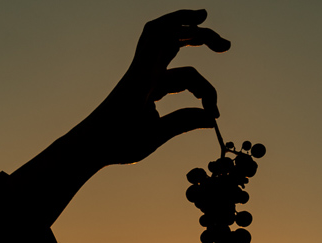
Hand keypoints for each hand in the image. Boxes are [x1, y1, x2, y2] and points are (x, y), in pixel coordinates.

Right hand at [88, 9, 230, 165]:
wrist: (95, 145)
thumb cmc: (122, 143)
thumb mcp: (160, 132)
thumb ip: (184, 122)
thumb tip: (211, 119)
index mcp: (153, 85)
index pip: (188, 76)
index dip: (207, 91)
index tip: (215, 113)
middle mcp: (147, 71)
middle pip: (176, 43)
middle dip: (202, 37)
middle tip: (226, 45)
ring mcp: (141, 68)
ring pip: (164, 32)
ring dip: (186, 21)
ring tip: (206, 18)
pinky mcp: (137, 69)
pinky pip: (156, 37)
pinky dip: (175, 25)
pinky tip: (195, 22)